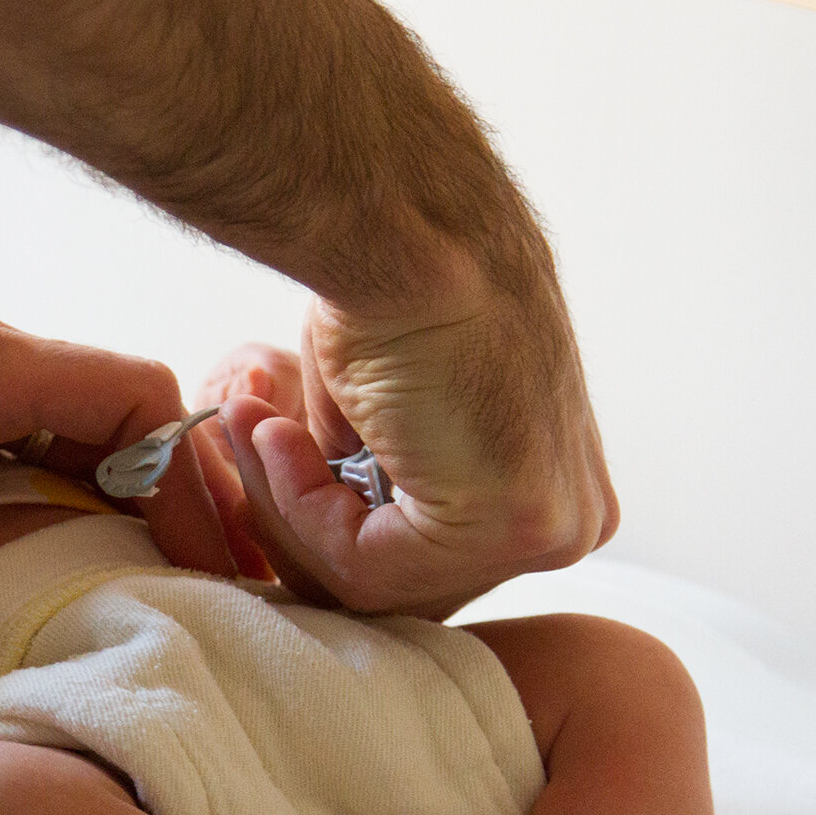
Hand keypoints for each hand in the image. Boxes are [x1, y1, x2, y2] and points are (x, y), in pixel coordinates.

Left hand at [0, 240, 235, 751]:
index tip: (204, 561)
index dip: (188, 479)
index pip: (139, 398)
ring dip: (84, 497)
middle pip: (107, 418)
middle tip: (174, 591)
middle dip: (151, 501)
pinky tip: (1, 561)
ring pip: (45, 429)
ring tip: (106, 588)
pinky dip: (18, 492)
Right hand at [193, 288, 617, 617]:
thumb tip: (310, 524)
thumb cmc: (394, 289)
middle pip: (404, 585)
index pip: (425, 564)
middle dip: (298, 519)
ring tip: (251, 421)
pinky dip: (295, 501)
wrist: (408, 229)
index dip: (323, 522)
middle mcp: (571, 521)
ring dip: (284, 501)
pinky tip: (273, 432)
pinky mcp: (513, 525)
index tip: (263, 445)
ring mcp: (553, 530)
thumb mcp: (383, 415)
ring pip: (376, 581)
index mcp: (554, 495)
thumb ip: (373, 484)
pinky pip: (365, 564)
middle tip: (244, 438)